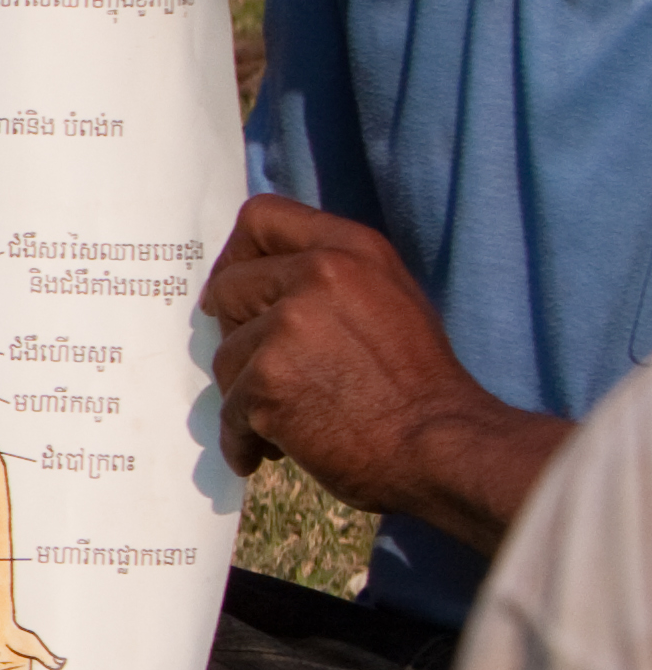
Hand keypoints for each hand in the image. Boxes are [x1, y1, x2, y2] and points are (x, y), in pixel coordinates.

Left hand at [201, 195, 565, 551]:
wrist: (442, 451)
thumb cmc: (420, 387)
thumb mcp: (389, 301)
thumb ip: (329, 279)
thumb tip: (260, 281)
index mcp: (351, 249)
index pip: (261, 218)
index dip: (237, 256)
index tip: (233, 292)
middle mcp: (317, 274)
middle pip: (230, 287)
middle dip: (238, 334)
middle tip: (265, 370)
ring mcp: (290, 325)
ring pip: (226, 353)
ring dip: (246, 392)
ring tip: (288, 419)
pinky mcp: (269, 378)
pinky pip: (229, 407)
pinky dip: (242, 436)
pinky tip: (265, 450)